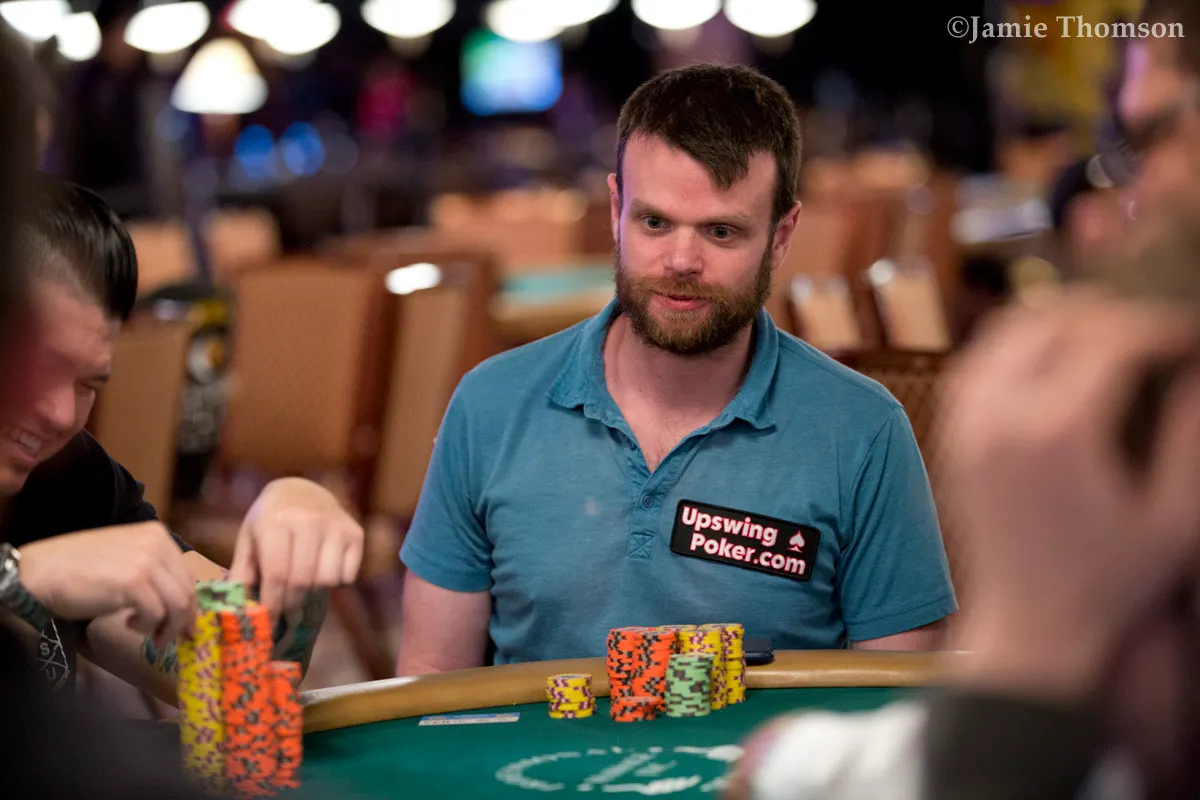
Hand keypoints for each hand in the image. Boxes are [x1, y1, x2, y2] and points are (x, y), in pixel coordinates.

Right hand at [19, 521, 194, 647]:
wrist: (40, 573)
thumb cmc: (78, 568)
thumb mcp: (125, 559)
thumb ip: (153, 571)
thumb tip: (179, 602)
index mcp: (157, 534)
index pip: (186, 575)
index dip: (188, 604)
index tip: (184, 626)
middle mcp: (157, 542)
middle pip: (187, 590)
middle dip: (181, 621)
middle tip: (168, 638)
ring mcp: (146, 560)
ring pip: (178, 604)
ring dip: (167, 627)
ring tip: (148, 635)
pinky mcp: (134, 581)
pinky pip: (157, 613)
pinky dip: (147, 626)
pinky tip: (129, 625)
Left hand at [228, 478, 363, 620]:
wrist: (301, 490)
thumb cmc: (269, 521)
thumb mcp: (249, 540)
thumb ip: (243, 574)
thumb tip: (243, 613)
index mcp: (275, 522)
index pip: (277, 575)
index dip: (272, 604)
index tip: (268, 622)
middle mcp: (308, 520)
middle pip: (303, 581)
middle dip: (291, 604)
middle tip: (284, 611)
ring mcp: (335, 525)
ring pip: (327, 581)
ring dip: (314, 592)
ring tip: (302, 583)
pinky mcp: (355, 532)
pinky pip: (347, 576)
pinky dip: (335, 581)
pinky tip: (322, 568)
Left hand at [941, 293, 1199, 695]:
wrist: (1030, 624)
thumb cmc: (1109, 582)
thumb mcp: (1175, 517)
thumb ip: (1190, 438)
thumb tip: (1195, 372)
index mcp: (1059, 432)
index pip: (1111, 339)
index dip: (1159, 326)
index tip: (1186, 337)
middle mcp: (1001, 419)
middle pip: (1053, 321)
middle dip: (1110, 313)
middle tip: (1151, 331)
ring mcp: (967, 426)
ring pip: (1004, 334)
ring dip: (1058, 319)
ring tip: (1107, 335)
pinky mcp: (952, 438)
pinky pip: (975, 364)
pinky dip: (1014, 345)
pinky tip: (1053, 360)